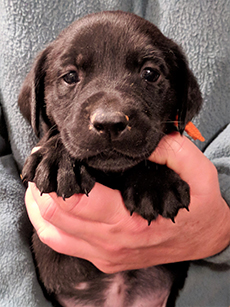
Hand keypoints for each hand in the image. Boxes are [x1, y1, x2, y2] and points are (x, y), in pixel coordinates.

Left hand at [25, 133, 229, 272]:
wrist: (205, 239)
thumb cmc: (200, 208)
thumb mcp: (198, 174)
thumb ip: (172, 151)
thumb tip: (143, 141)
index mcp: (127, 223)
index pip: (75, 203)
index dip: (57, 179)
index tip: (56, 157)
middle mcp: (110, 244)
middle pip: (54, 218)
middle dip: (41, 189)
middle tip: (44, 165)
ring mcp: (104, 255)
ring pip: (50, 235)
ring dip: (38, 207)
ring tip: (39, 183)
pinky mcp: (104, 258)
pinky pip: (62, 244)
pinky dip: (48, 223)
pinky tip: (49, 205)